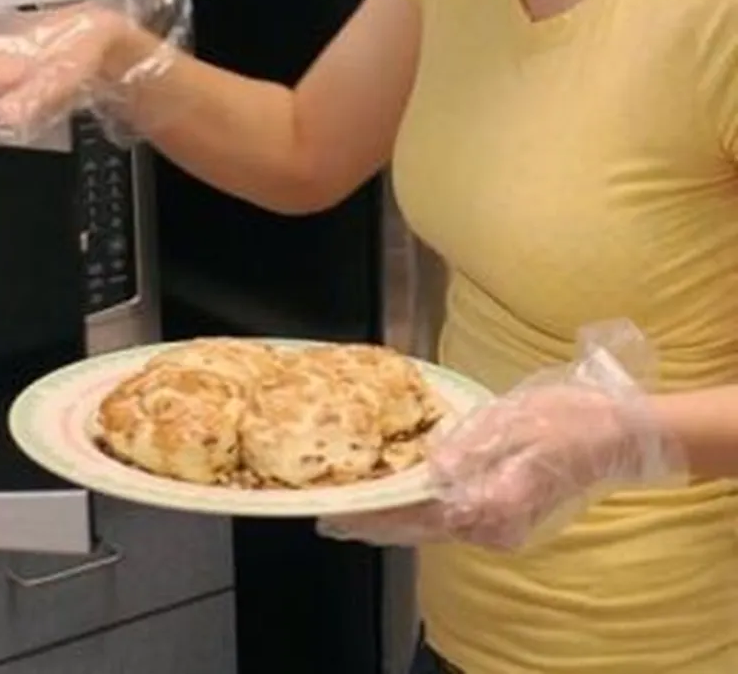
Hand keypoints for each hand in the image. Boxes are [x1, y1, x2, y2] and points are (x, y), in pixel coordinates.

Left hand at [319, 321, 687, 550]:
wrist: (619, 435)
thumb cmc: (570, 419)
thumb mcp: (518, 420)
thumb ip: (472, 447)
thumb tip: (433, 468)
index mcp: (493, 504)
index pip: (418, 514)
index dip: (375, 512)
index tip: (338, 510)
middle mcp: (492, 525)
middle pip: (418, 527)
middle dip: (373, 521)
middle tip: (327, 516)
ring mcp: (498, 526)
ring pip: (430, 526)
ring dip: (391, 518)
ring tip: (349, 508)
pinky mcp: (501, 517)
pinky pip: (447, 520)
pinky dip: (416, 514)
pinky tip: (394, 500)